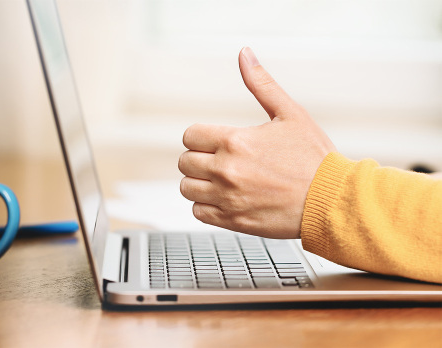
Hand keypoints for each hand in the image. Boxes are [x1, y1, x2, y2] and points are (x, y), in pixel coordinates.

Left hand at [178, 47, 335, 238]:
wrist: (332, 200)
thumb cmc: (315, 158)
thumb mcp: (291, 114)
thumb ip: (262, 84)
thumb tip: (245, 55)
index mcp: (236, 142)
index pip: (190, 136)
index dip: (199, 137)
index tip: (212, 141)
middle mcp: (226, 170)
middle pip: (185, 162)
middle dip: (198, 158)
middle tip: (218, 160)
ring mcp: (228, 198)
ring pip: (187, 188)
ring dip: (199, 183)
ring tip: (220, 180)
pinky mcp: (233, 221)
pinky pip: (199, 213)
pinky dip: (206, 206)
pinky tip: (225, 199)